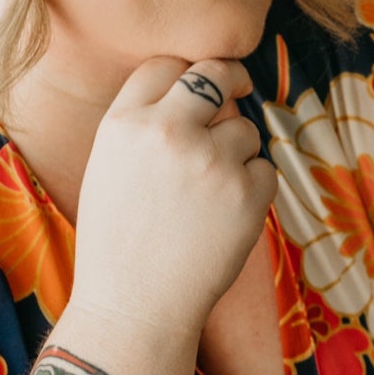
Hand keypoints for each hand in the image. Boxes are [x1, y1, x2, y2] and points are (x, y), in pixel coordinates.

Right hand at [70, 57, 275, 335]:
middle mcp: (167, 132)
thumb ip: (145, 126)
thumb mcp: (108, 169)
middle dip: (231, 78)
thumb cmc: (118, 244)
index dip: (186, 74)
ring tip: (207, 199)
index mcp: (124, 124)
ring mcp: (211, 160)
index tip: (203, 82)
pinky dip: (253, 190)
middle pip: (215, 75)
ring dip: (237, 154)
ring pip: (245, 129)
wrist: (133, 308)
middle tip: (240, 86)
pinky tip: (224, 220)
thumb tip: (201, 92)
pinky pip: (265, 170)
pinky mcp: (246, 192)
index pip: (165, 66)